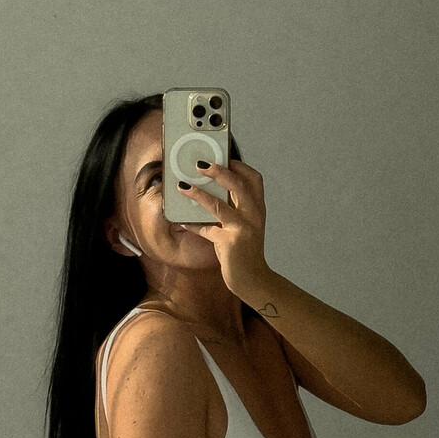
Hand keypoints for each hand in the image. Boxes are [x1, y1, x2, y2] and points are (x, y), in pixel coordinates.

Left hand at [178, 158, 272, 301]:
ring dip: (198, 194)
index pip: (254, 179)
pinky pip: (205, 229)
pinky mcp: (229, 243)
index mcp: (258, 209)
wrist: (253, 280)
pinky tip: (179, 220)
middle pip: (239, 185)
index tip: (224, 158)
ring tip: (182, 186)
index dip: (239, 165)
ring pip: (219, 205)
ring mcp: (242, 229)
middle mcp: (254, 216)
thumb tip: (207, 194)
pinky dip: (191, 223)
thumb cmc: (246, 252)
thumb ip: (232, 211)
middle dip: (219, 171)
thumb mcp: (245, 227)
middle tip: (200, 164)